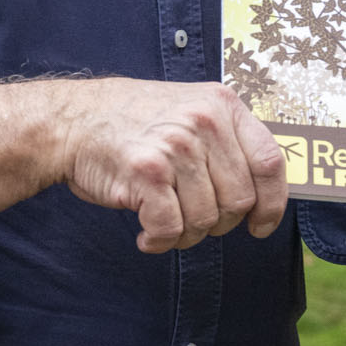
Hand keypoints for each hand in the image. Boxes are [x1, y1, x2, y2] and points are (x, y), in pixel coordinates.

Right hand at [0, 77, 286, 252]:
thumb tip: (265, 193)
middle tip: (190, 218)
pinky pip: (170, 228)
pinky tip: (146, 232)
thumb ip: (228, 142)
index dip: (271, 203)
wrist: (73, 119)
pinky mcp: (145, 171)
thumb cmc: (136, 124)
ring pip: (205, 220)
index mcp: (223, 105)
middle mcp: (204, 121)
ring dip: (184, 234)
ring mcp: (175, 145)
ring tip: (163, 219)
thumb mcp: (192, 112)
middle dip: (218, 223)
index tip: (260, 225)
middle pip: (238, 200)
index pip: (270, 162)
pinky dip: (159, 240)